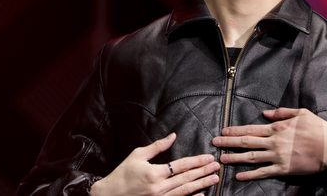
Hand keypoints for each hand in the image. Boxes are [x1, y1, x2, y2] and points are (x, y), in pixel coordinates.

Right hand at [91, 133, 219, 195]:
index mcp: (154, 173)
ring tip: (214, 178)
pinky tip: (201, 195)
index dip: (196, 161)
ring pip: (185, 191)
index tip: (208, 158)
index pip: (181, 165)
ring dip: (201, 184)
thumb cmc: (122, 174)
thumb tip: (173, 136)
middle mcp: (159, 187)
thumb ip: (157, 146)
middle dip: (203, 171)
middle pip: (186, 178)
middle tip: (217, 166)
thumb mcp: (138, 155)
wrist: (109, 195)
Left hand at [212, 108, 326, 180]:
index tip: (224, 131)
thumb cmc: (318, 129)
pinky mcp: (283, 169)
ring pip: (251, 157)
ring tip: (221, 159)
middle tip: (215, 143)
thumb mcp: (301, 113)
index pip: (251, 129)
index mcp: (278, 127)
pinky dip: (250, 174)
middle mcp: (274, 142)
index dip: (236, 130)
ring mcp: (278, 156)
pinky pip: (263, 172)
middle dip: (229, 142)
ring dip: (235, 158)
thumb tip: (266, 114)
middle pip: (247, 142)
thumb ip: (282, 113)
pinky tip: (239, 176)